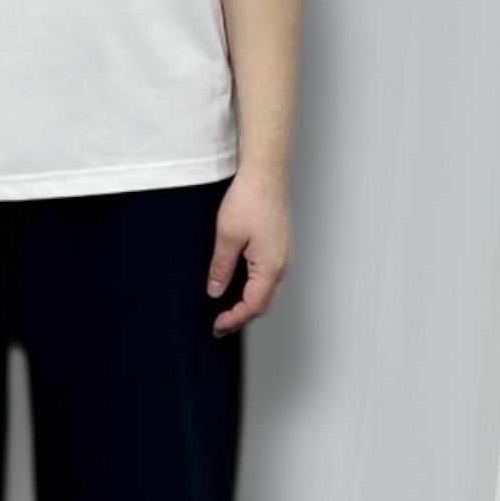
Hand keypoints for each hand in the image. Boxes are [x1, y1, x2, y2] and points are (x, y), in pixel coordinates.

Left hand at [206, 174, 290, 335]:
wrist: (266, 174)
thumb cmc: (250, 199)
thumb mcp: (227, 236)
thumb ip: (221, 268)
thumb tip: (215, 291)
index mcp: (271, 266)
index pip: (253, 305)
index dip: (234, 319)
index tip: (217, 325)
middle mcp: (282, 264)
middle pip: (264, 303)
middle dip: (242, 317)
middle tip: (221, 325)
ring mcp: (284, 256)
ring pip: (269, 292)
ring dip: (249, 305)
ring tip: (229, 312)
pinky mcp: (280, 247)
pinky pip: (270, 278)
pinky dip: (255, 290)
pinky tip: (241, 288)